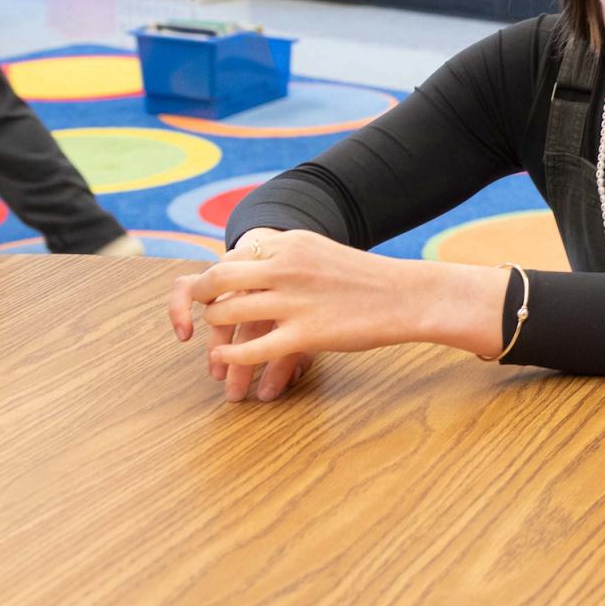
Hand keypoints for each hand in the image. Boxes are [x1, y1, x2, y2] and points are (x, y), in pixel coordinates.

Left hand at [167, 228, 508, 400]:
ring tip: (217, 342)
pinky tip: (227, 362)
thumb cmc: (365, 278)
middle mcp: (285, 267)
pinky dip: (231, 358)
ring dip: (216, 332)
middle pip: (218, 281)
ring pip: (227, 315)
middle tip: (197, 317)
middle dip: (200, 301)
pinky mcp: (305, 334)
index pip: (231, 257)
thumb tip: (248, 269)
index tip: (211, 295)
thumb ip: (284, 258)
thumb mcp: (319, 253)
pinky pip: (251, 350)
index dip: (215, 280)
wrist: (407, 296)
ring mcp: (294, 300)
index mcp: (289, 243)